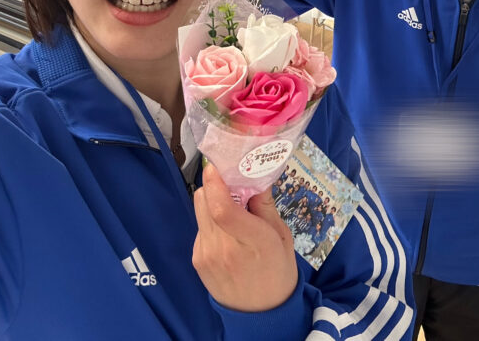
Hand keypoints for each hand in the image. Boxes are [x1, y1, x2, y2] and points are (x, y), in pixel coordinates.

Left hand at [192, 164, 298, 311]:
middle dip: (215, 185)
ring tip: (232, 209)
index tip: (218, 165)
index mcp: (253, 242)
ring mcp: (206, 255)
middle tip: (232, 182)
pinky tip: (226, 232)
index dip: (216, 182)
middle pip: (205, 201)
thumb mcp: (282, 236)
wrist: (260, 313)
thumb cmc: (278, 271)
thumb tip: (255, 174)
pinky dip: (210, 220)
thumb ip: (265, 206)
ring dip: (212, 201)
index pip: (222, 208)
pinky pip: (200, 227)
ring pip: (199, 210)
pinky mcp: (196, 259)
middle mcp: (224, 248)